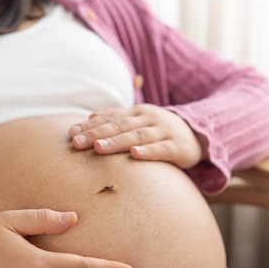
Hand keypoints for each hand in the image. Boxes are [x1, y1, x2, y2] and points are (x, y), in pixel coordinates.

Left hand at [69, 104, 207, 168]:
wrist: (198, 135)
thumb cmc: (160, 130)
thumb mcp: (139, 120)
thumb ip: (117, 117)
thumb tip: (90, 116)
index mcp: (137, 112)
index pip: (109, 118)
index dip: (89, 126)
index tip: (70, 133)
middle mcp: (149, 119)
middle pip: (119, 127)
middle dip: (96, 134)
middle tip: (76, 143)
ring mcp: (164, 131)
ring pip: (137, 136)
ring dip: (117, 142)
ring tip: (98, 149)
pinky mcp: (177, 147)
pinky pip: (161, 149)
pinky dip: (148, 152)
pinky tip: (134, 155)